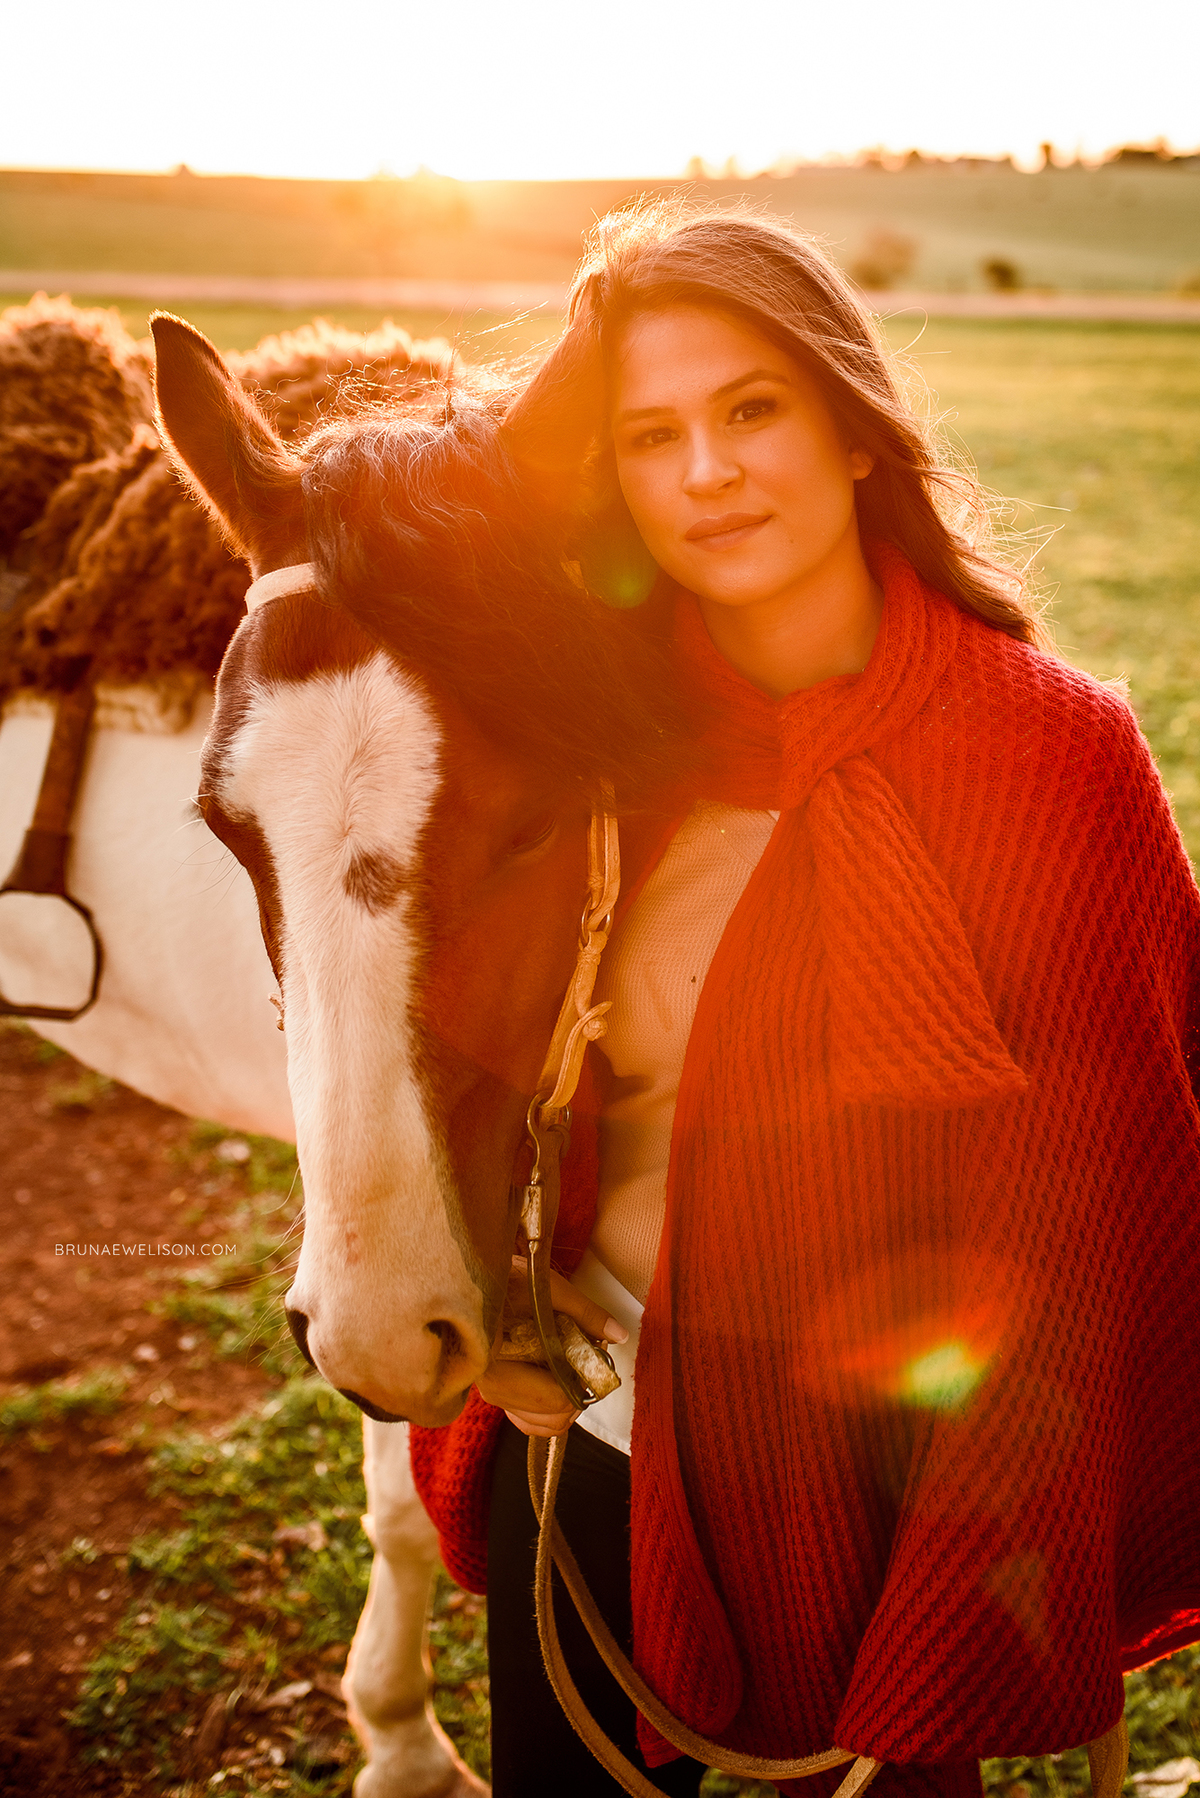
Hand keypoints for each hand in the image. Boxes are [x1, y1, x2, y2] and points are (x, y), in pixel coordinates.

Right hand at [477, 1255, 626, 1437]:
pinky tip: (561, 1378)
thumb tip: (618, 1335)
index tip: (596, 1355)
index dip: (585, 1382)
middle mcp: (493, 1388)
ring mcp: (494, 1394)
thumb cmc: (505, 1280)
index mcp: (497, 1364)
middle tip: (590, 1358)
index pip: (555, 1398)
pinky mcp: (499, 1393)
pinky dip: (553, 1407)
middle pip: (553, 1417)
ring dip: (569, 1401)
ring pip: (545, 1424)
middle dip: (580, 1391)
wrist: (474, 1279)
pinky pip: (532, 1420)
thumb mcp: (547, 1289)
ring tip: (576, 1366)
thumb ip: (585, 1314)